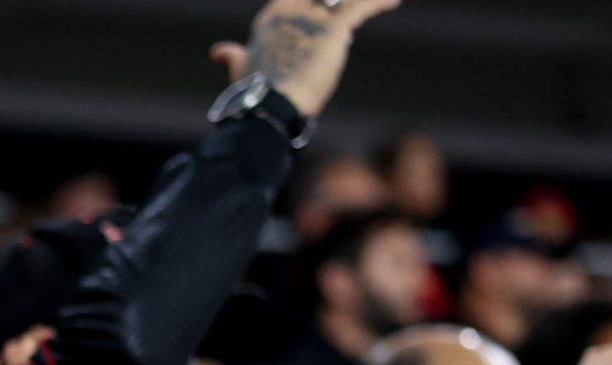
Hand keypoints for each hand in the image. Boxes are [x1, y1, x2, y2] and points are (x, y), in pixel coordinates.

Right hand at [209, 0, 399, 119]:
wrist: (269, 107)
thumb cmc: (254, 94)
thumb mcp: (241, 69)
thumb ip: (234, 56)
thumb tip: (218, 51)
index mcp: (271, 18)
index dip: (312, 6)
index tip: (323, 13)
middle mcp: (291, 9)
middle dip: (336, 0)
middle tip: (345, 10)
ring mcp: (312, 16)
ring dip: (356, 0)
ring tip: (380, 2)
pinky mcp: (333, 28)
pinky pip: (361, 7)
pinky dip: (379, 4)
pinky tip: (394, 2)